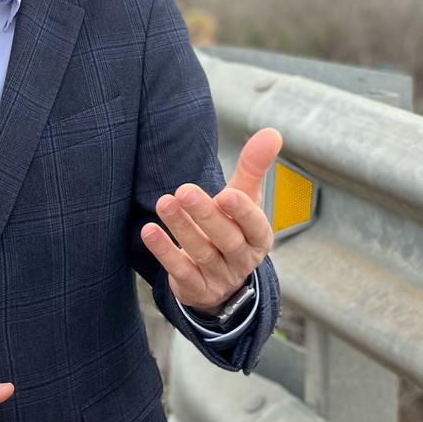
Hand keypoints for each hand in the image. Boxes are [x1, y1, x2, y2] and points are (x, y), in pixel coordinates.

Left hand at [141, 127, 281, 314]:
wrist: (220, 275)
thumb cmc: (233, 225)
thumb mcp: (245, 198)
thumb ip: (254, 167)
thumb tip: (272, 132)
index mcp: (259, 237)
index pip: (256, 226)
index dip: (243, 212)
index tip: (226, 194)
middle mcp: (242, 259)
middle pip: (227, 239)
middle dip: (206, 216)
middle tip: (184, 191)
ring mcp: (219, 277)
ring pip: (201, 253)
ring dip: (181, 228)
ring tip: (164, 202)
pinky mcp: (196, 289)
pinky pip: (180, 272)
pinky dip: (165, 252)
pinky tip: (149, 230)